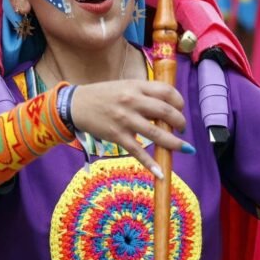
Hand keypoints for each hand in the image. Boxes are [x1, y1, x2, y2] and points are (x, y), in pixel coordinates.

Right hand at [69, 80, 191, 176]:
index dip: (179, 102)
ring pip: (157, 134)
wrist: (76, 105)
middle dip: (180, 123)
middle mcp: (132, 101)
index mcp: (136, 86)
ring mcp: (125, 120)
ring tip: (184, 148)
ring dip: (174, 144)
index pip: (167, 91)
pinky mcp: (117, 136)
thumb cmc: (103, 95)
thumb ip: (144, 93)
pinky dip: (151, 164)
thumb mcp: (125, 86)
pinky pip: (138, 152)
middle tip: (182, 129)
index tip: (180, 109)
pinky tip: (160, 173)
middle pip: (166, 112)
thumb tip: (167, 106)